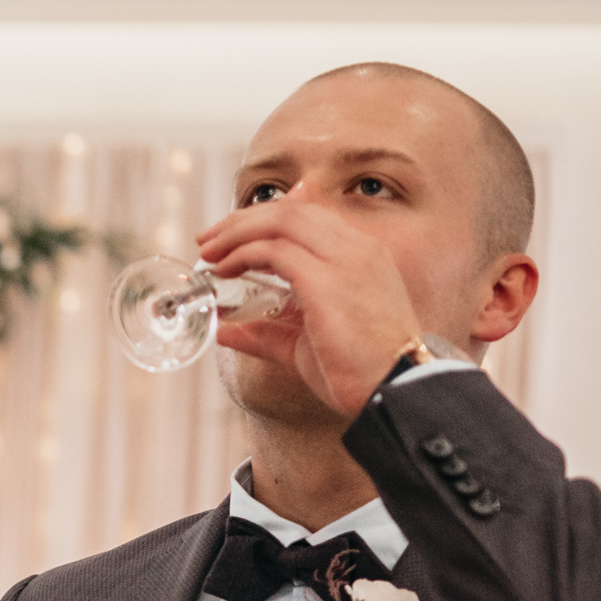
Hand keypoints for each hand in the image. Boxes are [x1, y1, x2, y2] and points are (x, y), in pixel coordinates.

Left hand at [194, 194, 427, 420]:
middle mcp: (357, 248)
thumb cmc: (358, 371)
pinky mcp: (326, 279)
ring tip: (208, 251)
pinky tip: (224, 269)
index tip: (229, 237)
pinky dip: (242, 254)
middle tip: (207, 239)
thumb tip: (225, 331)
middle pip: (291, 210)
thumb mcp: (305, 344)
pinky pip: (273, 251)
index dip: (264, 221)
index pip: (309, 217)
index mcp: (362, 255)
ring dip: (237, 232)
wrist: (393, 389)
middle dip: (242, 219)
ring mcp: (345, 259)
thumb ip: (267, 332)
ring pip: (280, 221)